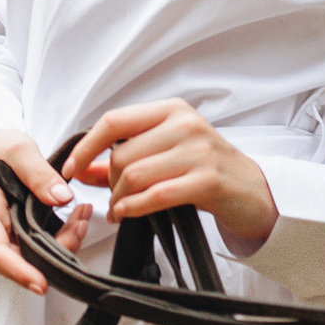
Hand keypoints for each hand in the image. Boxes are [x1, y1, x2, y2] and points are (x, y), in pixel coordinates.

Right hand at [0, 129, 90, 293]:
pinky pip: (39, 247)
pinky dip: (61, 238)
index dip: (19, 272)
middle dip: (55, 252)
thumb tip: (62, 198)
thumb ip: (38, 172)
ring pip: (33, 258)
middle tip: (82, 224)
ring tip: (84, 215)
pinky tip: (78, 218)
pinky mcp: (16, 237)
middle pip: (20, 261)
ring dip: (63, 243)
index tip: (42, 282)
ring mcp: (3, 238)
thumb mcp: (18, 149)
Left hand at [63, 99, 278, 254]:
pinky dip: (134, 208)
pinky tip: (129, 214)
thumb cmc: (206, 170)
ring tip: (121, 209)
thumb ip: (124, 158)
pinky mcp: (208, 180)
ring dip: (119, 199)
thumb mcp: (166, 153)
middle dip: (110, 183)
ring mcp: (198, 151)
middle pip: (122, 154)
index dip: (86, 146)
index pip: (115, 120)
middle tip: (113, 199)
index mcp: (171, 110)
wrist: (253, 191)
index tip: (71, 168)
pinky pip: (156, 195)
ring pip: (135, 174)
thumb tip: (82, 168)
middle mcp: (185, 124)